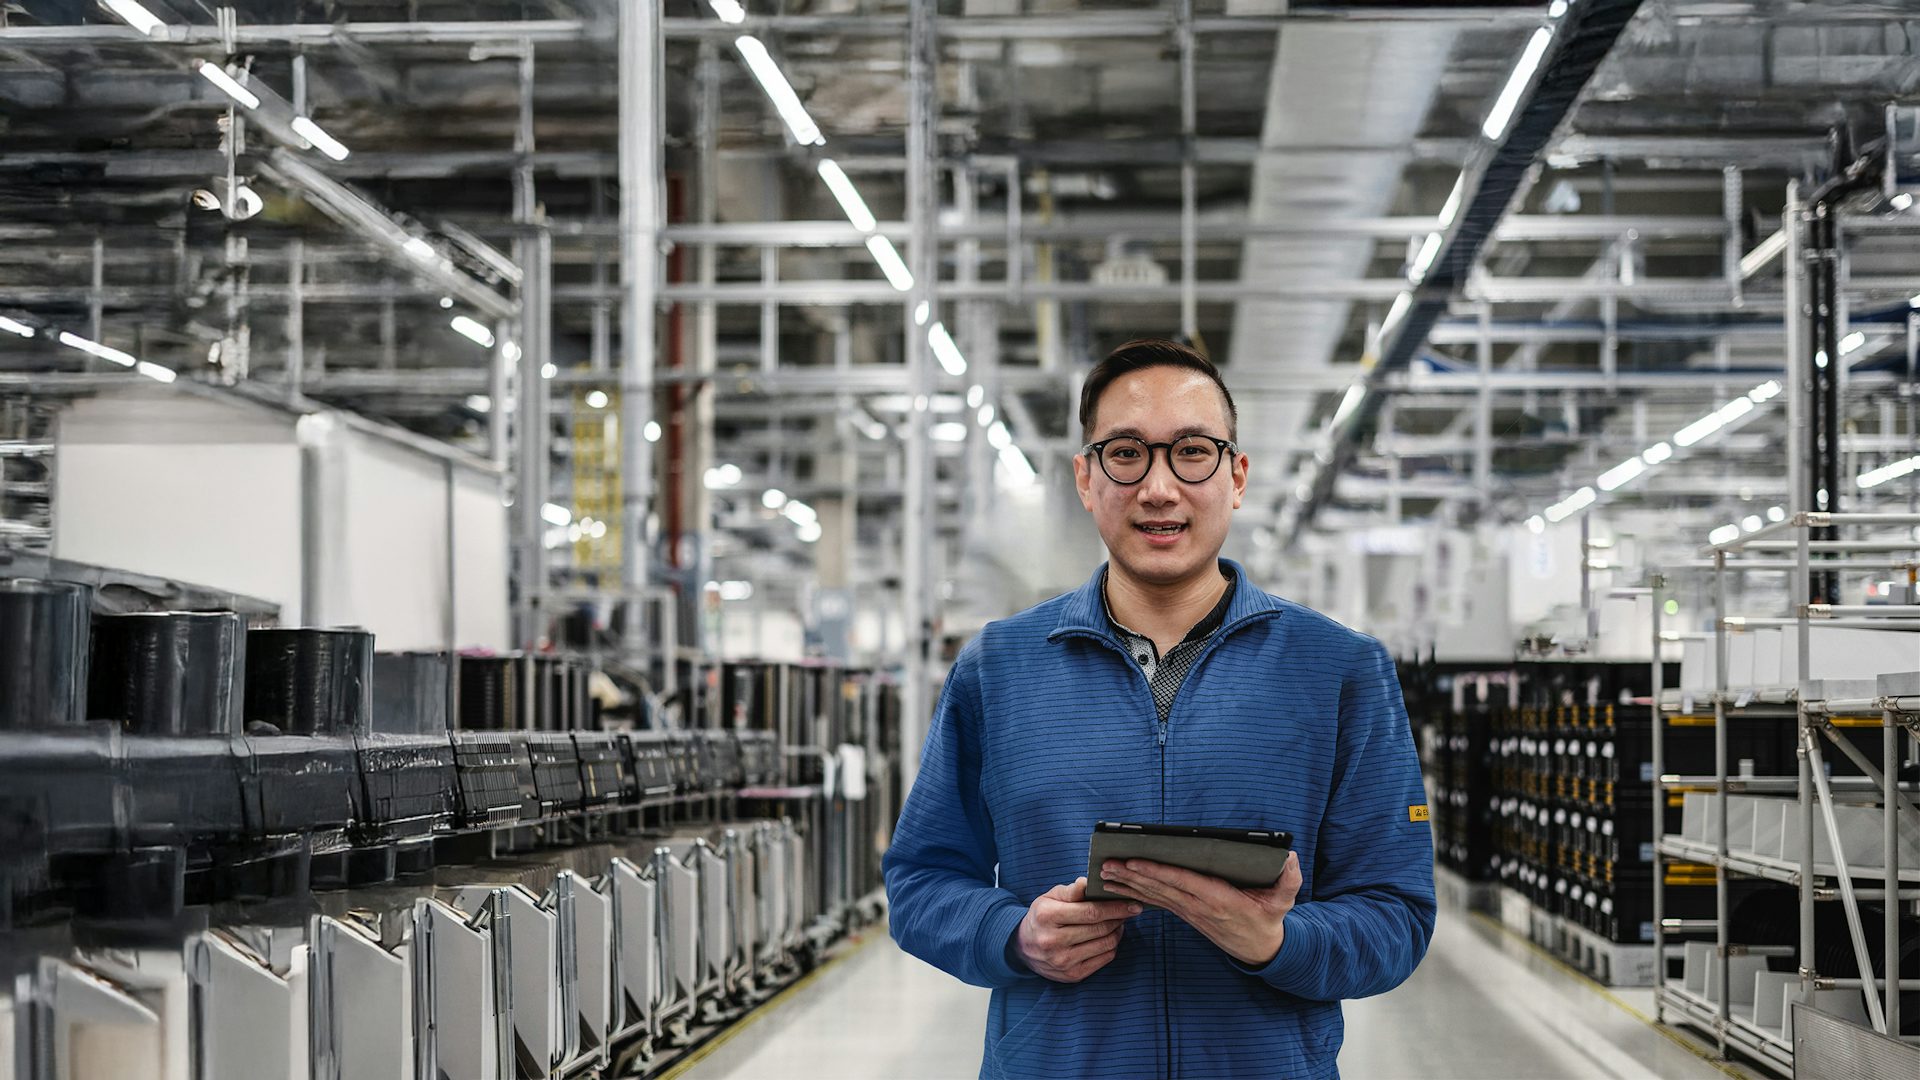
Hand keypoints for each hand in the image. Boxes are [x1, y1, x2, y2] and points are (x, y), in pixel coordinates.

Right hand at [1014, 876, 1139, 982]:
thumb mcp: (1050, 897)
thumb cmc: (1042, 916)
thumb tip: (1089, 883)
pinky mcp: (1072, 975)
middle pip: (1100, 929)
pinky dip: (1112, 945)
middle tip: (1129, 910)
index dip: (1115, 907)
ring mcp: (1063, 962)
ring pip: (1105, 944)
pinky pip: (1104, 958)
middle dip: (1120, 918)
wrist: (1023, 946)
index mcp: (1047, 916)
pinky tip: (1110, 935)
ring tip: (1118, 921)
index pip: (1090, 912)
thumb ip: (1071, 891)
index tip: (1132, 903)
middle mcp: (1053, 941)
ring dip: (1118, 931)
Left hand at [1098, 851, 1301, 966]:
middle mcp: (1200, 907)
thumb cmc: (1270, 918)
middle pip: (1161, 889)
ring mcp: (1191, 912)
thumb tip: (1289, 857)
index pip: (1183, 883)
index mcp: (1220, 900)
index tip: (1135, 862)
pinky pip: (1159, 901)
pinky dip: (1138, 891)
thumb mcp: (1285, 900)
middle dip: (1132, 876)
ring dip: (1128, 885)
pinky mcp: (1187, 914)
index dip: (1158, 872)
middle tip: (1106, 864)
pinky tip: (1121, 884)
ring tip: (1104, 873)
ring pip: (1155, 896)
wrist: (1261, 950)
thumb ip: (1289, 879)